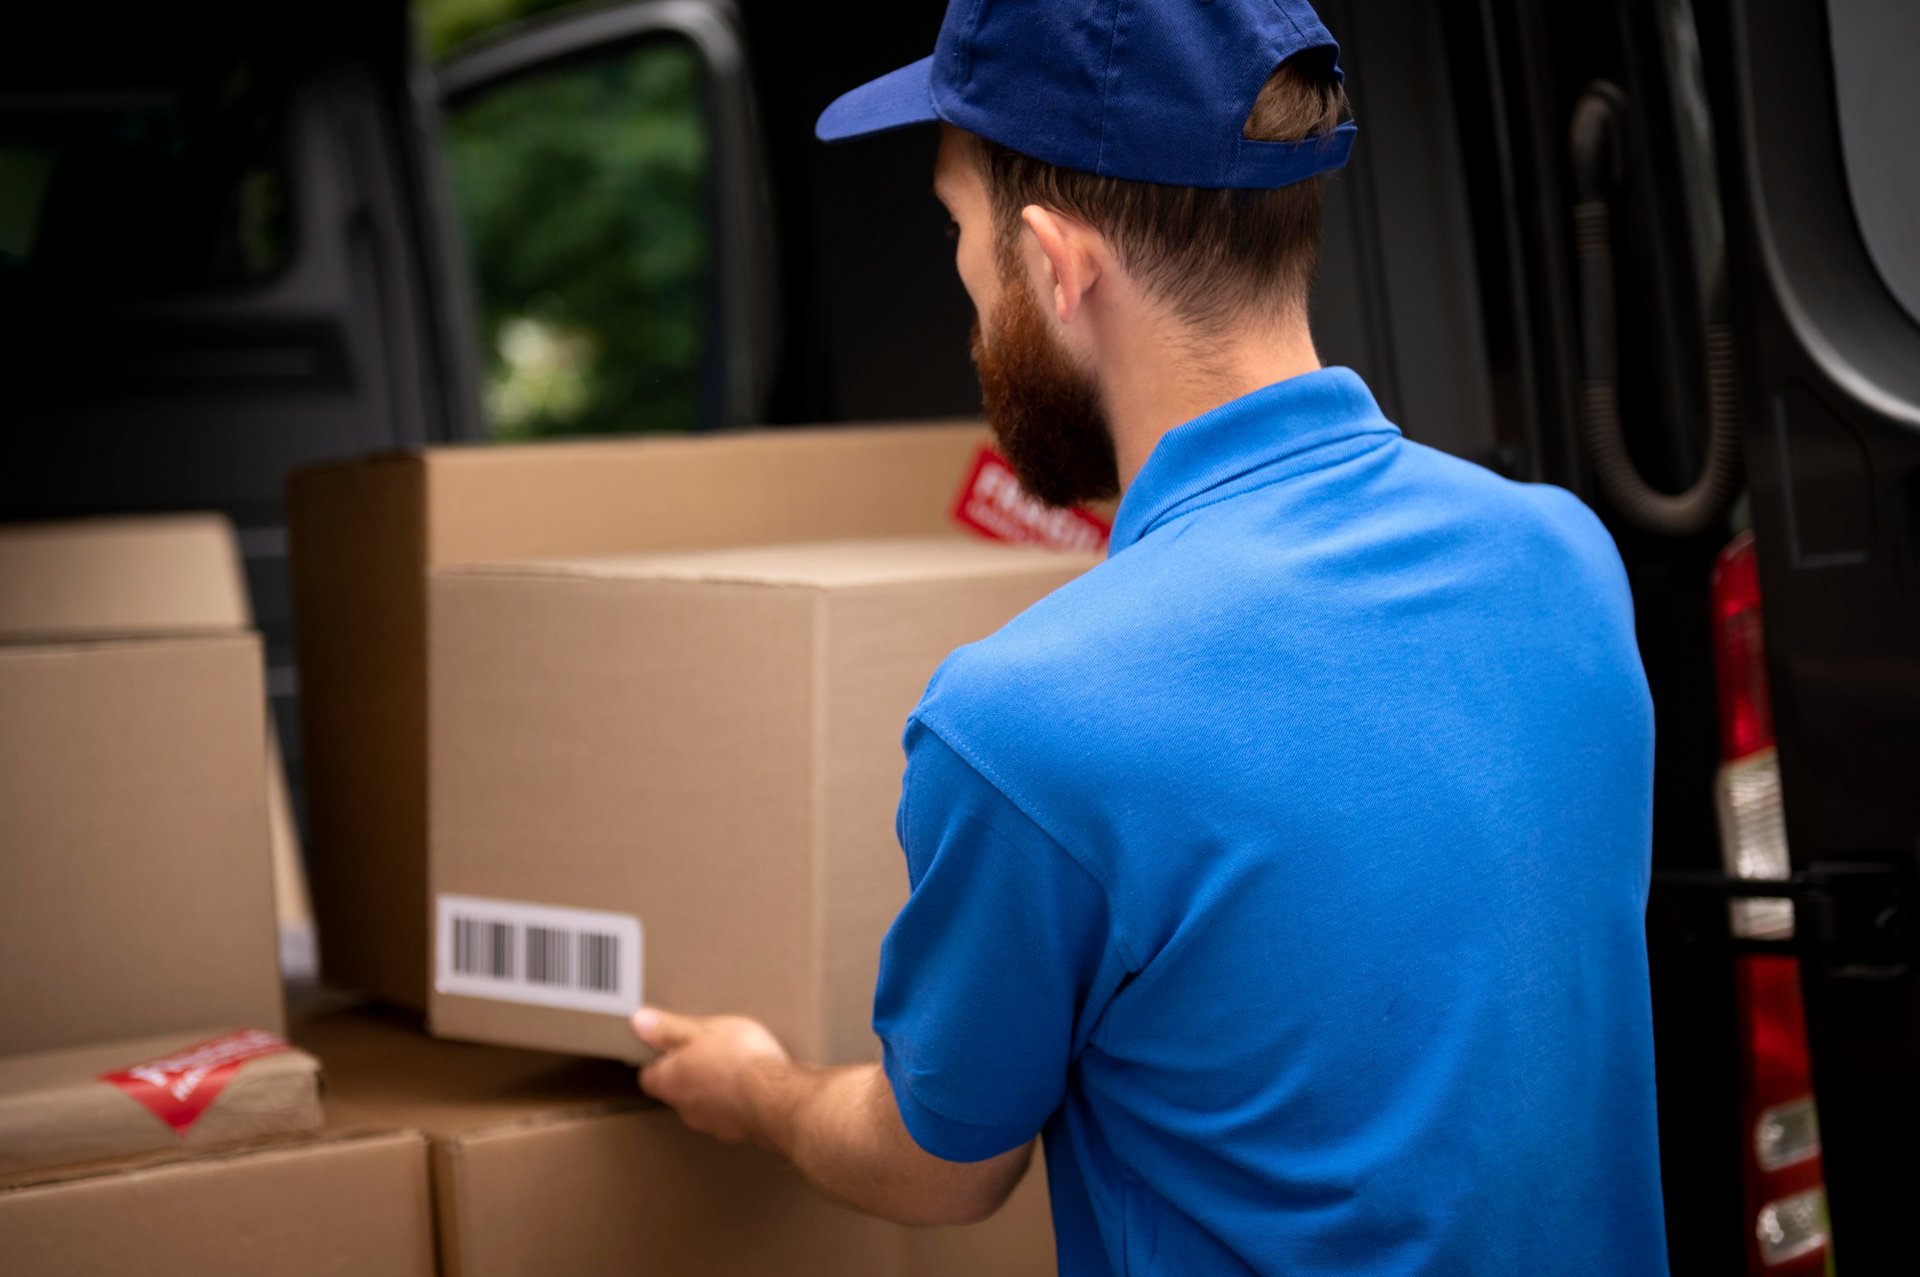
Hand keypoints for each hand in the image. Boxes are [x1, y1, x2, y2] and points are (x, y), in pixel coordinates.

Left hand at [632, 1007, 792, 1143]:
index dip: (658, 1062)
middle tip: (707, 1052)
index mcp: (670, 1081)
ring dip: (714, 1089)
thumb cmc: (738, 1060)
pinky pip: (730, 1114)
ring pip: (703, 1104)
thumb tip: (639, 1022)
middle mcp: (685, 1108)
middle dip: (689, 1074)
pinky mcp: (736, 1132)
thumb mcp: (703, 1030)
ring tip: (735, 1067)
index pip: (649, 1077)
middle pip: (676, 1090)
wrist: (776, 1098)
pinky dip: (736, 1102)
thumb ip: (670, 1028)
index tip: (670, 1048)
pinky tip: (753, 1087)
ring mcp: (711, 1124)